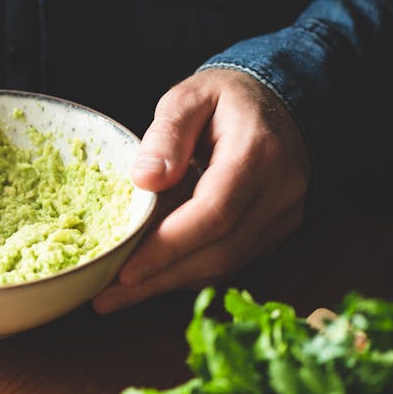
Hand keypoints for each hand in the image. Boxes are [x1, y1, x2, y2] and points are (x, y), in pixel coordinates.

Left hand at [93, 68, 310, 313]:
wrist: (280, 102)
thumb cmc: (227, 99)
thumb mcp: (190, 97)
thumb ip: (167, 134)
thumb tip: (144, 180)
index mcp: (257, 153)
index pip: (213, 213)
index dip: (168, 247)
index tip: (125, 270)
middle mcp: (279, 192)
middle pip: (219, 251)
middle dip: (161, 278)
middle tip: (109, 296)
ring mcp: (283, 216)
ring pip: (226, 264)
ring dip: (171, 283)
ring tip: (119, 294)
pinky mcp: (277, 231)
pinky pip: (232, 260)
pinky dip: (191, 271)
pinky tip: (153, 277)